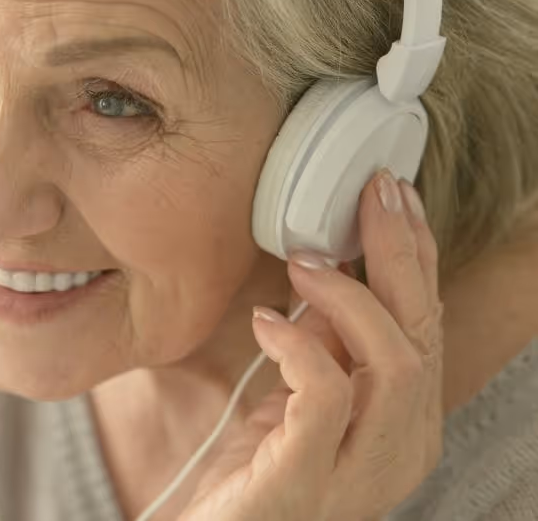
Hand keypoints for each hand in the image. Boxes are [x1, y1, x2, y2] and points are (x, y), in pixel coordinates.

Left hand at [177, 169, 444, 520]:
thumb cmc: (252, 475)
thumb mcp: (294, 398)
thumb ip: (323, 347)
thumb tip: (328, 270)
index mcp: (402, 426)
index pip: (424, 327)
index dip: (414, 256)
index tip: (393, 195)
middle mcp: (398, 451)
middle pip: (421, 337)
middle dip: (400, 254)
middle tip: (373, 192)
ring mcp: (359, 473)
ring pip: (396, 366)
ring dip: (353, 297)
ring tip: (306, 258)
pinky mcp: (307, 483)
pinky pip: (327, 399)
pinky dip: (301, 347)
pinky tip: (267, 321)